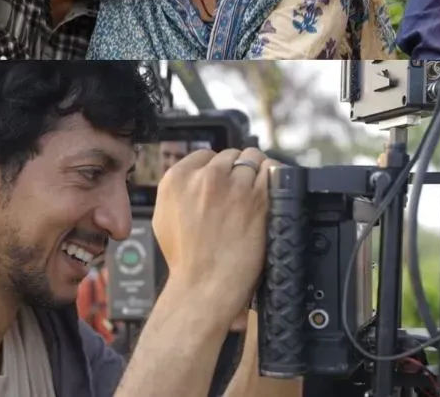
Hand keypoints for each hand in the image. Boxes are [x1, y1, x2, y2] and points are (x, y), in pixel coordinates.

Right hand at [152, 148, 270, 321]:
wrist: (205, 285)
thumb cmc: (186, 259)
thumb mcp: (164, 217)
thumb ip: (180, 190)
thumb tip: (196, 175)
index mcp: (176, 179)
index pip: (205, 155)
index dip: (217, 170)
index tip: (223, 183)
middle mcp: (205, 177)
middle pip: (231, 155)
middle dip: (236, 171)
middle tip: (240, 194)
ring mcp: (234, 185)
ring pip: (253, 159)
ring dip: (256, 173)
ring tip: (255, 195)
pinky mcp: (258, 196)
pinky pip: (273, 170)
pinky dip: (274, 177)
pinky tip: (272, 191)